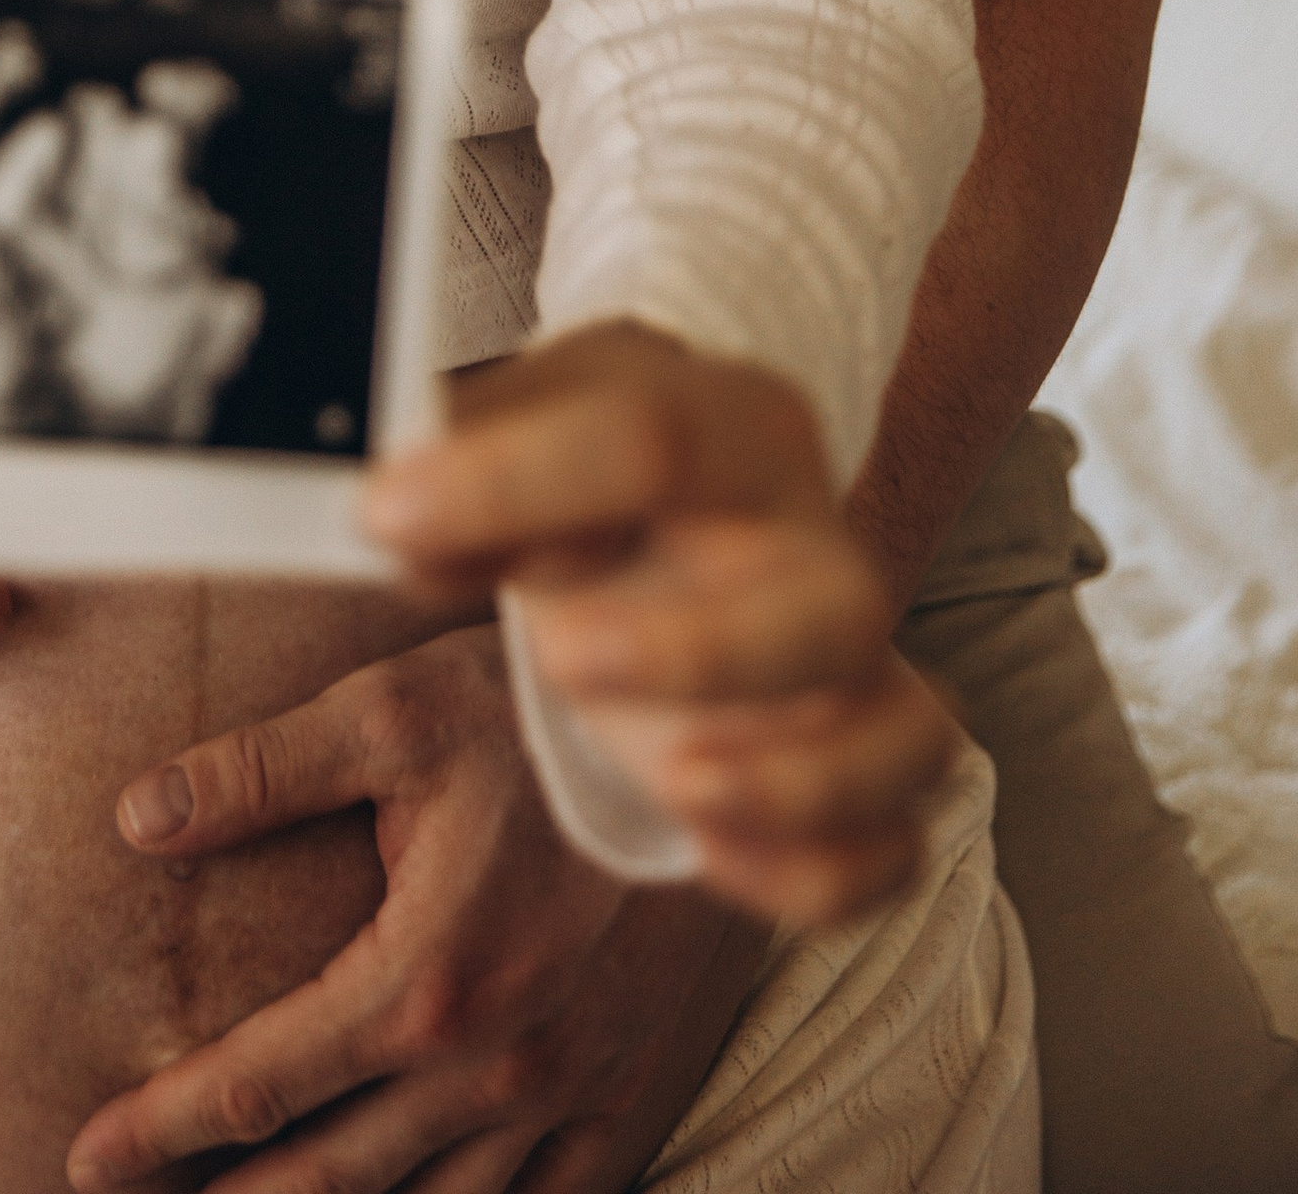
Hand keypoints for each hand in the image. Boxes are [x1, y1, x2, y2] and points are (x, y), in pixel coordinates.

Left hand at [67, 626, 764, 1193]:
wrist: (714, 736)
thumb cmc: (542, 715)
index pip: (258, 1085)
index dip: (161, 1128)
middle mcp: (492, 1070)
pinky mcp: (632, 1096)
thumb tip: (135, 815)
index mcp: (420, 983)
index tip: (86, 1157)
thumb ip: (260, 772)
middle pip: (331, 1182)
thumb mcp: (392, 713)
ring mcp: (568, 1097)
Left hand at [365, 325, 958, 929]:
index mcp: (736, 424)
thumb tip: (397, 514)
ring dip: (799, 782)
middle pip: (836, 603)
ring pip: (909, 735)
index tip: (388, 516)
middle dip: (700, 653)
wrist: (685, 501)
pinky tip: (706, 849)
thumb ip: (460, 463)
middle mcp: (820, 541)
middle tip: (563, 658)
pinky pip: (888, 849)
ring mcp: (858, 663)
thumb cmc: (591, 470)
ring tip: (677, 783)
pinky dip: (814, 873)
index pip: (653, 440)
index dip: (512, 482)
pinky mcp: (858, 763)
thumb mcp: (525, 423)